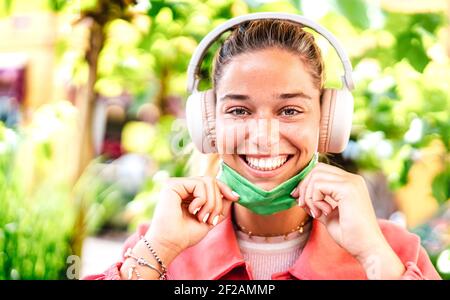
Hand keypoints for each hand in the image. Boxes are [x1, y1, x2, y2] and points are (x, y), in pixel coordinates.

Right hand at [145, 176, 239, 263]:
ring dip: (211, 202)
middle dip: (217, 201)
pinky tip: (192, 211)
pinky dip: (202, 200)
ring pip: (208, 181)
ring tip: (201, 217)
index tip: (236, 198)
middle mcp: (183, 187)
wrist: (171, 243)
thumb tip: (233, 194)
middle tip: (211, 218)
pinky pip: (199, 184)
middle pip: (212, 181)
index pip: (211, 183)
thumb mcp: (210, 219)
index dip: (225, 188)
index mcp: (190, 194)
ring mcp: (178, 184)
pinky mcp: (173, 185)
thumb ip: (220, 206)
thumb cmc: (186, 234)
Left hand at [291, 163, 404, 277]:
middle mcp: (352, 178)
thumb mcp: (328, 216)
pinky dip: (314, 199)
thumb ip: (316, 203)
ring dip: (309, 196)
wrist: (368, 248)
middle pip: (316, 169)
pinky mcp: (348, 189)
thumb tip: (298, 195)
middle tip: (304, 206)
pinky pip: (318, 185)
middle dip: (304, 187)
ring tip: (316, 212)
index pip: (321, 170)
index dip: (306, 183)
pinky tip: (324, 212)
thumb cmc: (350, 235)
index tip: (300, 200)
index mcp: (350, 183)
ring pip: (315, 176)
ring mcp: (352, 182)